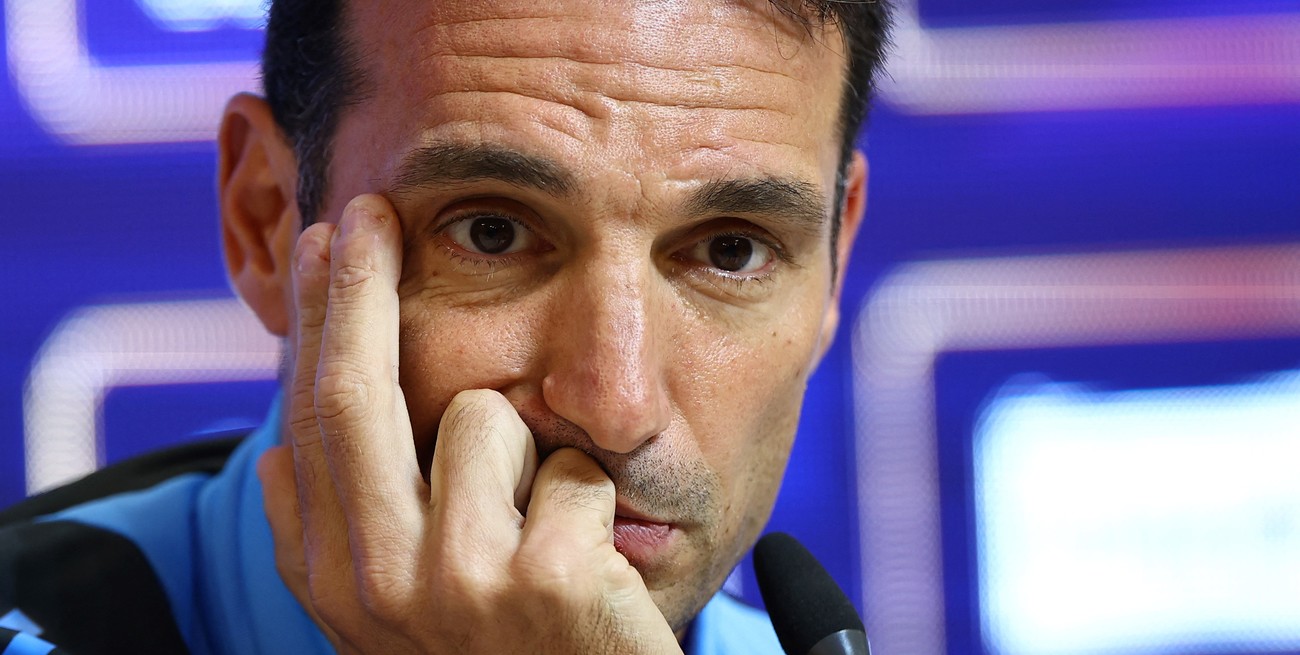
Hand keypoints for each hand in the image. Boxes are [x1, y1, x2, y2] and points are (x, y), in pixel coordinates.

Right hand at [257, 195, 683, 653]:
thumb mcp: (396, 610)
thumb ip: (340, 530)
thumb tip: (273, 455)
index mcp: (333, 580)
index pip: (313, 420)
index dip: (321, 321)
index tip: (331, 242)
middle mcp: (376, 584)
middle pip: (352, 396)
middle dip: (357, 287)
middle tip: (370, 211)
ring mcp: (458, 585)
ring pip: (485, 417)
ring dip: (531, 455)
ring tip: (546, 531)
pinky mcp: (545, 582)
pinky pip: (573, 469)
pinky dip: (593, 500)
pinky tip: (593, 564)